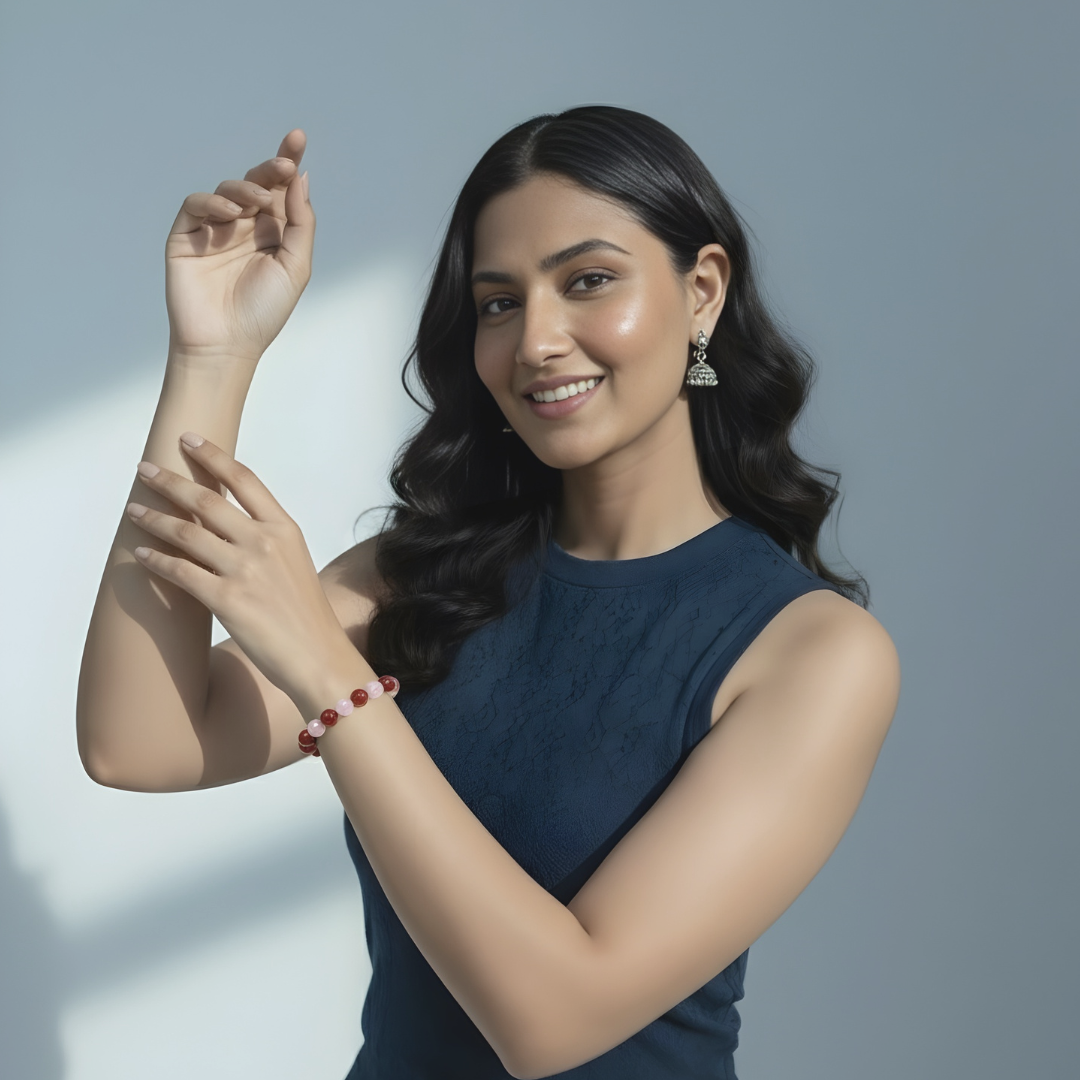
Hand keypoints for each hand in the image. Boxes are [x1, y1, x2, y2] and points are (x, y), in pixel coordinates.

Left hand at [126, 433, 350, 702]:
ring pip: (187, 533)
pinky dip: (157, 561)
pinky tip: (142, 555)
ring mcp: (245, 570)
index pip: (244, 480)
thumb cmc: (306, 614)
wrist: (318, 655)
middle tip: (145, 468)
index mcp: (284, 528)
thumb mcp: (295, 562)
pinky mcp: (227, 600)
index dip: (212, 455)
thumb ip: (266, 538)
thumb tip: (228, 524)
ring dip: (154, 518)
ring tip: (133, 510)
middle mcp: (264, 542)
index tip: (188, 440)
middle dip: (169, 481)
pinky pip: (181, 572)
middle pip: (207, 499)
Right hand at [165, 130, 314, 364]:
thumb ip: (300, 223)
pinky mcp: (186, 237)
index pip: (281, 191)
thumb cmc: (263, 312)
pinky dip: (212, 203)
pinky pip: (196, 205)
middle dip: (270, 169)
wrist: (226, 343)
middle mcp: (246, 228)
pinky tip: (230, 216)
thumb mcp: (295, 266)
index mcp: (274, 234)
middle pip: (256, 184)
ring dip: (244, 190)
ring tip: (255, 205)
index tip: (297, 138)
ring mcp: (215, 231)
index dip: (287, 163)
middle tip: (283, 164)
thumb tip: (300, 179)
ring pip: (228, 191)